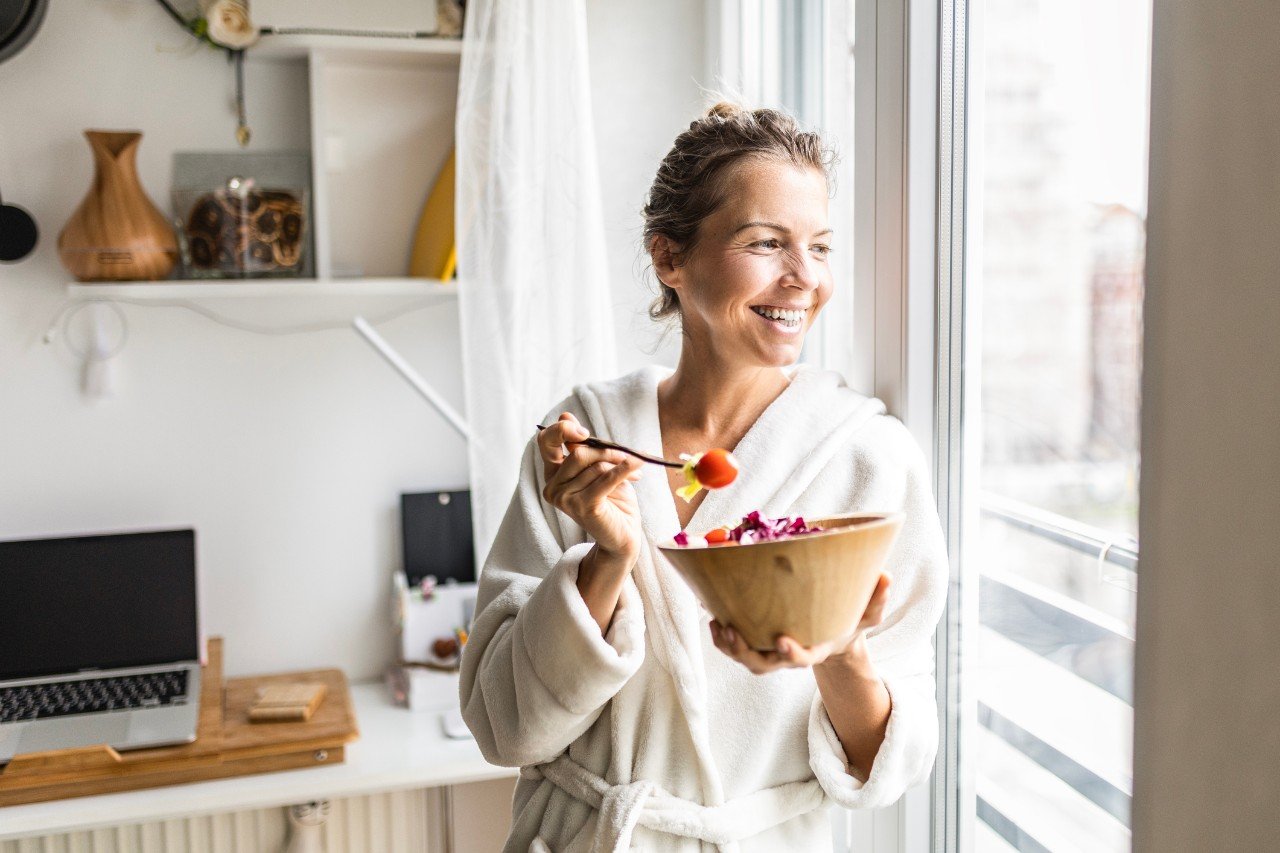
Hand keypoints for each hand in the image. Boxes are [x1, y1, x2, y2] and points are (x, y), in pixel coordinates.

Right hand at [538, 412, 643, 560]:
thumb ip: (583, 447)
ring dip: (620, 464)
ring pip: (594, 466)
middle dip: (606, 450)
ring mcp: (565, 499)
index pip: (545, 442)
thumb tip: (565, 415)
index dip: (562, 430)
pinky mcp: (582, 507)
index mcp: (552, 475)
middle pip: (578, 454)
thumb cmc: (612, 500)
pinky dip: (624, 470)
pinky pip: (606, 479)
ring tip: (635, 471)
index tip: (585, 431)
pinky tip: (637, 467)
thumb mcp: (596, 468)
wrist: (622, 536)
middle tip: (627, 454)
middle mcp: (552, 487)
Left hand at [710, 573, 891, 673]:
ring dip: (728, 647)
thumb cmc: (850, 619)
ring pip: (746, 659)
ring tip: (718, 626)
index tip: (781, 639)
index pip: (803, 659)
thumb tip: (886, 576)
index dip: (792, 654)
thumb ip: (876, 599)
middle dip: (746, 653)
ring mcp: (771, 651)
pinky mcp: (758, 642)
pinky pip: (736, 647)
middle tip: (732, 632)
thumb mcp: (868, 612)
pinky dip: (722, 638)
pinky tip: (713, 617)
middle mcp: (790, 654)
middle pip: (763, 665)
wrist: (833, 631)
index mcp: (816, 649)